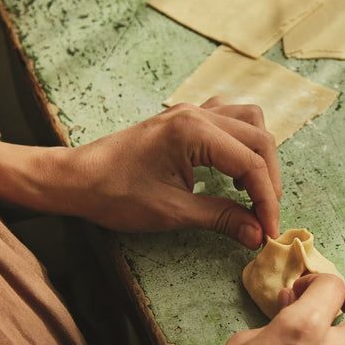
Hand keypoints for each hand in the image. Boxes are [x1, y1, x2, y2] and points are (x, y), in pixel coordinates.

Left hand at [65, 99, 281, 246]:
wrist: (76, 179)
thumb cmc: (115, 194)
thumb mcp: (172, 211)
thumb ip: (221, 218)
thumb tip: (257, 234)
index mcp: (194, 131)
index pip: (251, 164)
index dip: (267, 201)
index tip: (268, 231)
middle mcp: (197, 113)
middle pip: (259, 139)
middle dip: (268, 180)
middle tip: (264, 216)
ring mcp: (190, 111)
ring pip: (249, 121)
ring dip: (259, 156)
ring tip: (251, 190)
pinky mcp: (184, 117)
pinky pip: (229, 117)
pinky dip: (242, 141)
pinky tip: (232, 167)